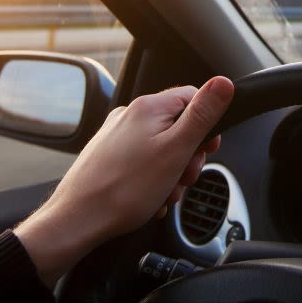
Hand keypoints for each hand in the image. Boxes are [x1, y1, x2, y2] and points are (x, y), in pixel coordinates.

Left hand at [14, 76, 233, 285]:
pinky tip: (150, 198)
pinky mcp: (108, 154)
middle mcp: (130, 115)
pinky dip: (153, 178)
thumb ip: (202, 115)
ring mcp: (117, 135)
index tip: (208, 150)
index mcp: (149, 107)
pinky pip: (143, 160)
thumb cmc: (125, 189)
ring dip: (171, 172)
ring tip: (163, 193)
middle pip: (178, 125)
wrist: (77, 220)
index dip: (207, 126)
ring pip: (161, 147)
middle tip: (183, 178)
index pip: (193, 98)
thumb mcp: (176, 151)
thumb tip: (223, 82)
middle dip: (188, 155)